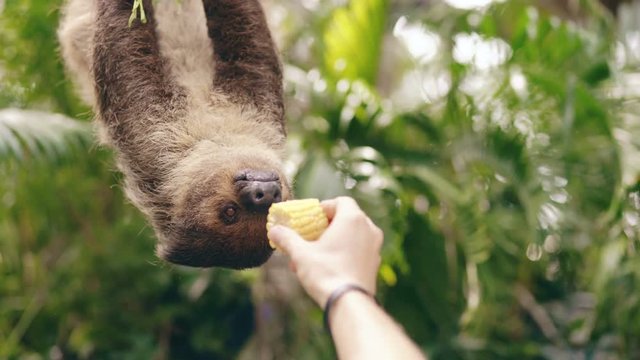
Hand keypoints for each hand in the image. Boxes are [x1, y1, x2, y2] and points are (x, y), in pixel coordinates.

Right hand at [267, 196, 382, 307]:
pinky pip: (358, 250)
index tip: (311, 218)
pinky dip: (344, 252)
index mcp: (352, 219)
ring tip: (313, 255)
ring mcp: (374, 246)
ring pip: (352, 236)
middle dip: (326, 227)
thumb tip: (274, 230)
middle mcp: (368, 229)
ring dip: (333, 241)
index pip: (341, 201)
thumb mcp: (301, 254)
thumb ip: (287, 238)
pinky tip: (326, 267)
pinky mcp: (375, 263)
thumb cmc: (326, 273)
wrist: (349, 303)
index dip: (325, 207)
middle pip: (346, 218)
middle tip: (310, 237)